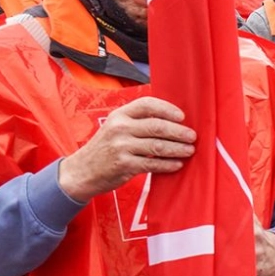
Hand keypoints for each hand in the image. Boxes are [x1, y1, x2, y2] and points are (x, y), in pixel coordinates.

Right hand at [57, 98, 196, 203]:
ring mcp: (121, 146)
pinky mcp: (123, 165)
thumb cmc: (106, 147)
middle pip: (157, 126)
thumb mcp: (116, 127)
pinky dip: (168, 164)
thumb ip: (138, 122)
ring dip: (178, 149)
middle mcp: (119, 128)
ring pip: (157, 146)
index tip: (182, 117)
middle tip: (192, 136)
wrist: (81, 171)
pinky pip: (152, 163)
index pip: (147, 104)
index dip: (168, 109)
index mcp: (119, 115)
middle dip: (179, 131)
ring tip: (190, 150)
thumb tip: (174, 120)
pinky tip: (177, 164)